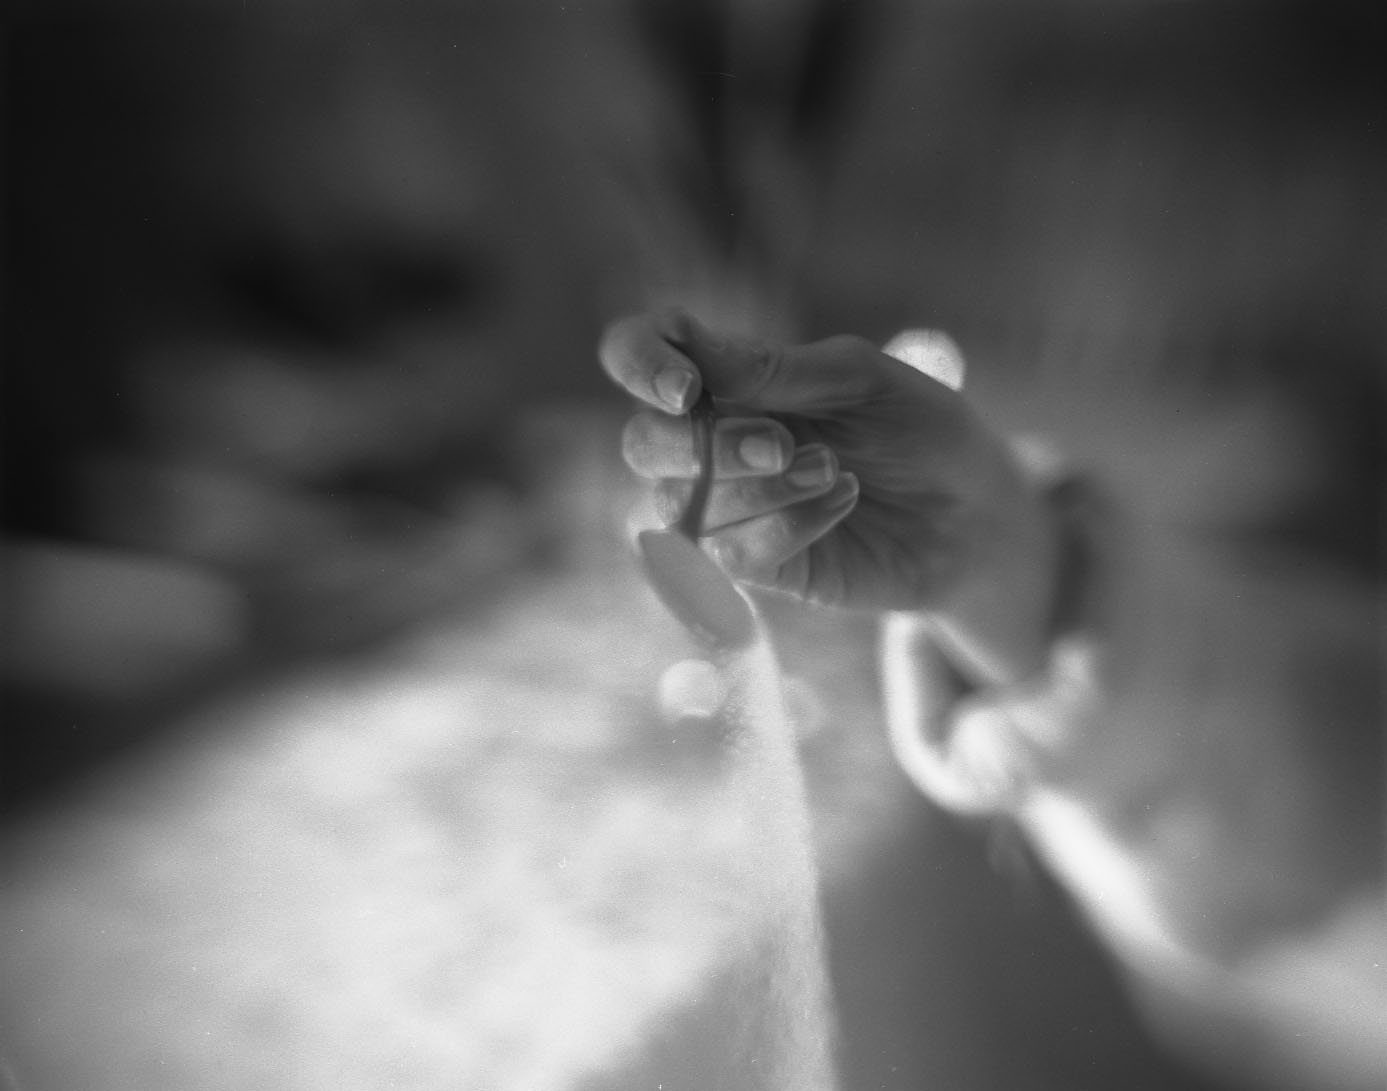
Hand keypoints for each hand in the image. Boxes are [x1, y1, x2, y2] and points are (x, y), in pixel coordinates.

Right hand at [600, 310, 1060, 680]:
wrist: (974, 519)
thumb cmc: (920, 431)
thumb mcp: (862, 381)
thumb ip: (774, 367)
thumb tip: (688, 349)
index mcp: (729, 376)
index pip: (635, 354)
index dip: (639, 363)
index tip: (688, 387)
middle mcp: (711, 440)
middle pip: (643, 444)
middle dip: (708, 447)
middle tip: (787, 445)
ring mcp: (726, 509)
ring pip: (681, 507)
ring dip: (760, 492)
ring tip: (836, 475)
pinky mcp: (752, 568)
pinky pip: (728, 556)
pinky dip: (786, 529)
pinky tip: (839, 506)